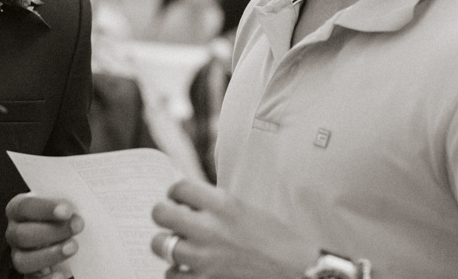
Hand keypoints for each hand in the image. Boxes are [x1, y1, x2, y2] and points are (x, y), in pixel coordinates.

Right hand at [5, 193, 83, 277]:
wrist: (64, 238)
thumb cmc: (62, 217)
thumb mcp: (62, 207)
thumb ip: (65, 206)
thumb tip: (74, 211)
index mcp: (18, 209)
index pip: (25, 206)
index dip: (45, 208)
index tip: (67, 210)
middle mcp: (14, 233)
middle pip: (22, 235)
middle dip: (52, 231)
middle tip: (77, 226)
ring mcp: (19, 256)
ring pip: (23, 260)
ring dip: (50, 255)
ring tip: (73, 247)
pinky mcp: (29, 275)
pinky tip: (61, 274)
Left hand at [150, 180, 316, 278]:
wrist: (298, 272)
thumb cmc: (275, 240)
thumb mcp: (244, 209)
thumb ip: (213, 204)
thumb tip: (183, 200)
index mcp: (222, 204)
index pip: (178, 187)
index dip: (176, 193)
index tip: (180, 200)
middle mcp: (210, 228)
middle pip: (160, 212)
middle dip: (164, 215)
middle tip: (173, 222)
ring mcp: (205, 258)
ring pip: (160, 245)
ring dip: (168, 245)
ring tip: (181, 247)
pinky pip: (171, 274)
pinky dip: (177, 272)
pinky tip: (189, 270)